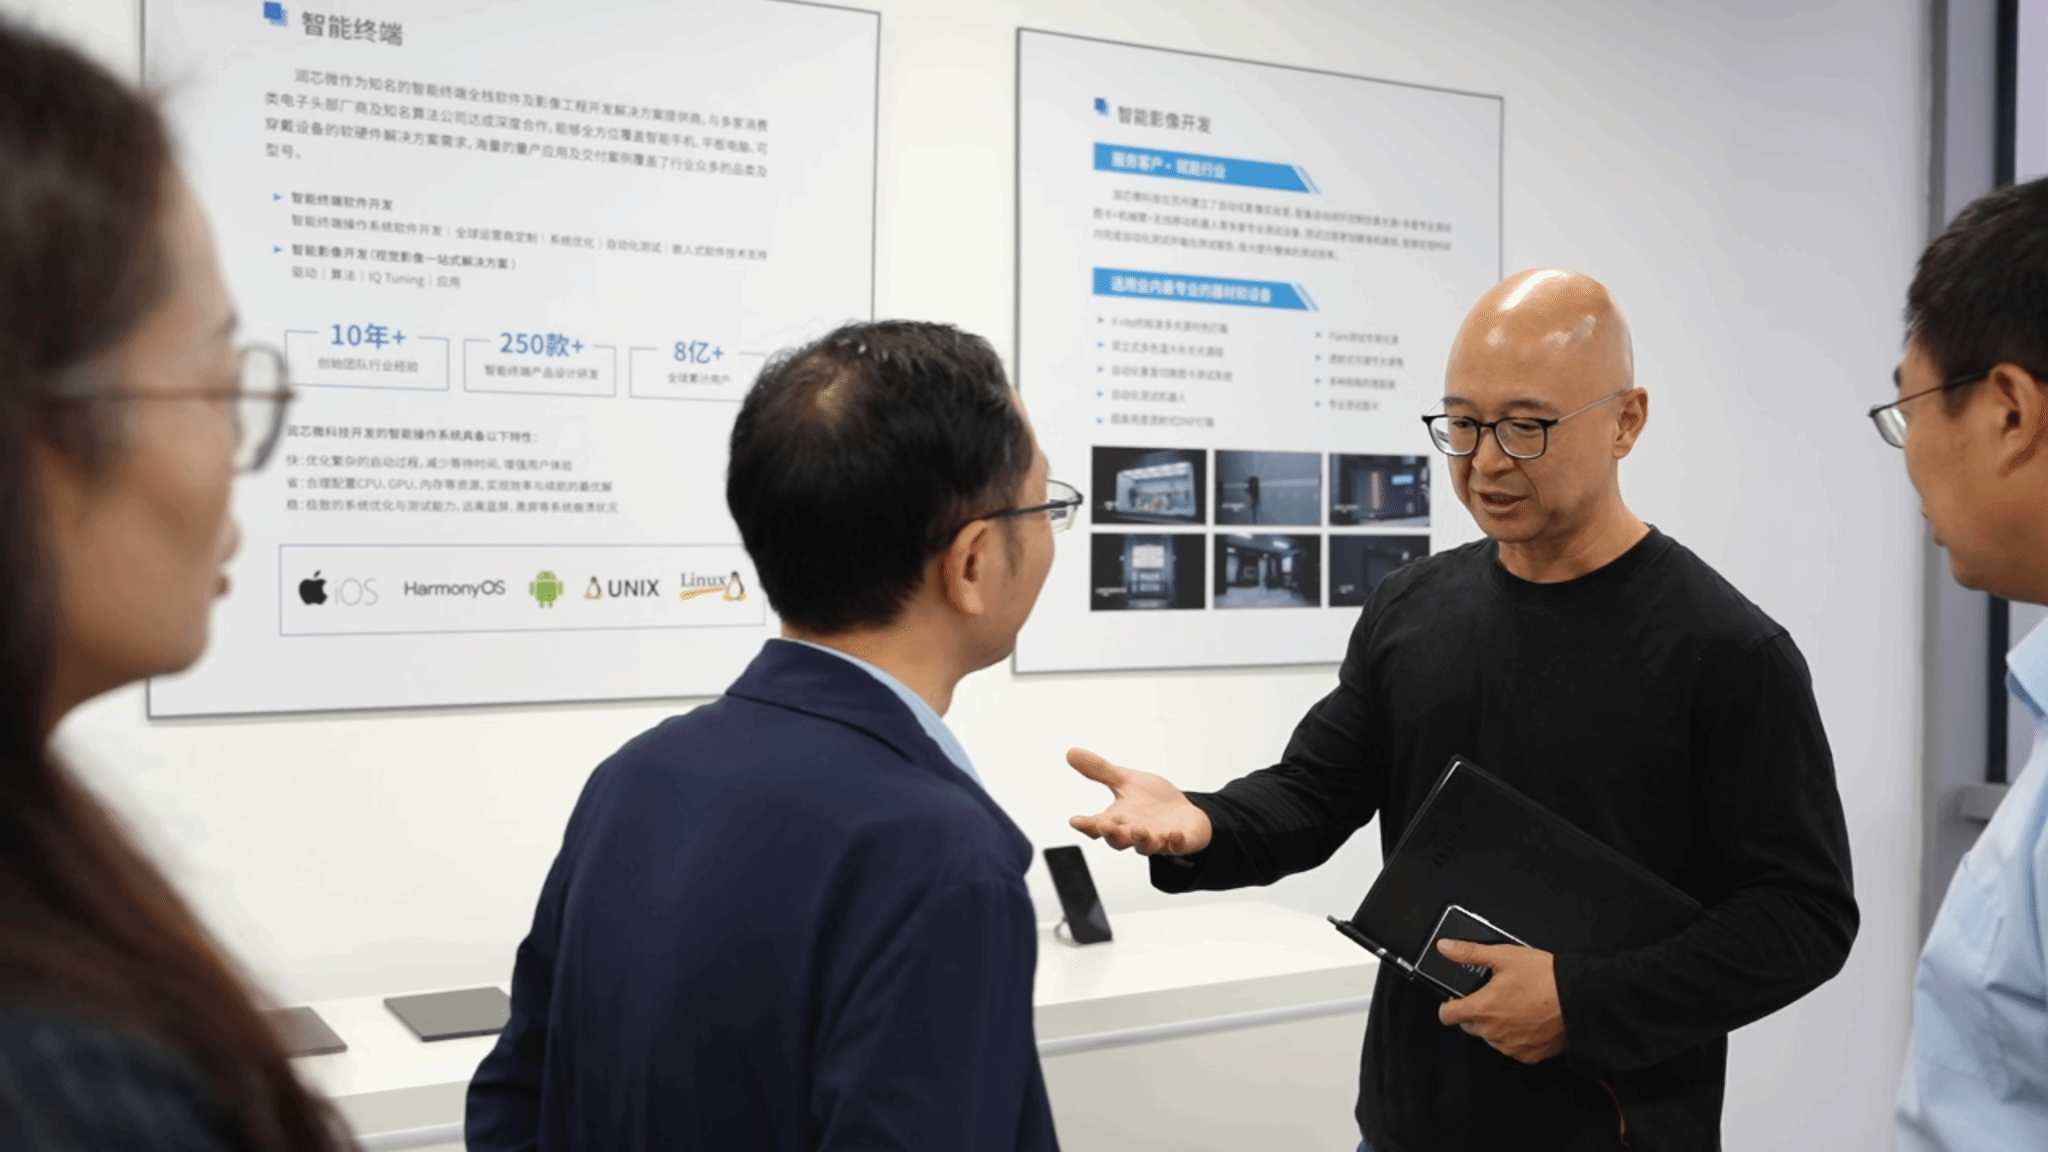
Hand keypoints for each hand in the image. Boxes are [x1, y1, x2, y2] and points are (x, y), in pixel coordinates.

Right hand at [1066, 747, 1212, 855]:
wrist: (1184, 813)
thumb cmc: (1152, 801)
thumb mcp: (1126, 781)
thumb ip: (1100, 771)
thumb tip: (1070, 753)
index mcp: (1119, 819)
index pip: (1097, 825)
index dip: (1086, 824)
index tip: (1075, 821)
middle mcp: (1134, 833)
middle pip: (1118, 839)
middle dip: (1111, 834)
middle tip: (1104, 826)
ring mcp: (1157, 839)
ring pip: (1145, 845)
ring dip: (1141, 839)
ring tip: (1138, 830)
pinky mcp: (1179, 842)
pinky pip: (1177, 846)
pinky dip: (1176, 842)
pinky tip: (1175, 835)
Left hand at [1435, 940, 1566, 1063]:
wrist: (1580, 999)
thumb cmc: (1546, 978)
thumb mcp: (1504, 956)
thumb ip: (1469, 952)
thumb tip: (1446, 948)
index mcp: (1482, 1009)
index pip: (1447, 1015)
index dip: (1449, 1005)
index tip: (1455, 1000)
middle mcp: (1493, 1032)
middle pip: (1468, 1025)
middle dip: (1475, 1012)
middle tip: (1493, 996)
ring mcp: (1511, 1046)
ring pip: (1490, 1037)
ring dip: (1495, 1024)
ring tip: (1514, 1005)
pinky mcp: (1528, 1055)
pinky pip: (1511, 1047)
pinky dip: (1514, 1036)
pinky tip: (1526, 1019)